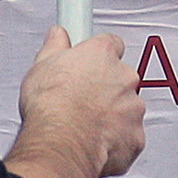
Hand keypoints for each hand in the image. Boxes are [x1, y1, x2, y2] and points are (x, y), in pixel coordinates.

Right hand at [21, 27, 144, 177]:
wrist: (62, 142)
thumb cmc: (52, 106)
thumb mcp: (41, 66)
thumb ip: (55, 46)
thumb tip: (57, 35)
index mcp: (102, 55)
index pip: (111, 44)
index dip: (100, 56)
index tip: (89, 63)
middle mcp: (124, 77)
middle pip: (121, 79)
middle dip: (106, 89)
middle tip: (82, 101)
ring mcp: (133, 107)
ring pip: (127, 108)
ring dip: (112, 115)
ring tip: (84, 125)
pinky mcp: (136, 136)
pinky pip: (129, 137)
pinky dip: (116, 141)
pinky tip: (94, 142)